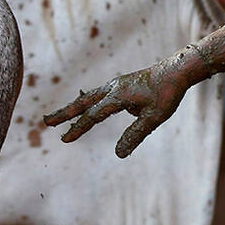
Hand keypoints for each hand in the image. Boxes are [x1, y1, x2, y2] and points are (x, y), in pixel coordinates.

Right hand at [43, 55, 191, 157]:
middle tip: (46, 121)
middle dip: (65, 113)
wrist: (178, 70)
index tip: (64, 139)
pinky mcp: (123, 84)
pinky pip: (100, 94)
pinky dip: (89, 101)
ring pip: (90, 97)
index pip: (93, 115)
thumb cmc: (167, 93)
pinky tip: (91, 108)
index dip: (78, 128)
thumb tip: (118, 154)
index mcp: (118, 96)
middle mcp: (113, 88)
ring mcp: (118, 84)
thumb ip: (135, 135)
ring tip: (60, 116)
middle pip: (83, 102)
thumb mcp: (153, 118)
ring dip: (75, 106)